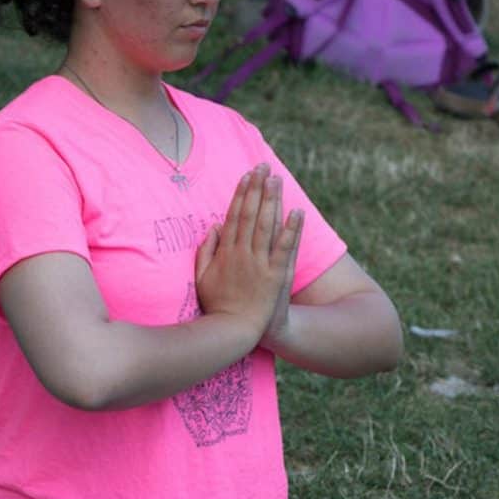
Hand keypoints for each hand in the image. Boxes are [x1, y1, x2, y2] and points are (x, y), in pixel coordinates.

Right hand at [195, 164, 302, 343]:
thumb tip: (214, 227)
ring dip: (272, 200)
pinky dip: (291, 229)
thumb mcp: (202, 278)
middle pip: (251, 214)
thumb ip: (206, 251)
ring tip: (276, 179)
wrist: (234, 331)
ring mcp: (260, 264)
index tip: (247, 175)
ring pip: (266, 225)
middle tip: (263, 166)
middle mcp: (243, 253)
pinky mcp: (276, 275)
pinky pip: (285, 248)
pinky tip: (297, 211)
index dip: (241, 193)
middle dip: (257, 188)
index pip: (234, 215)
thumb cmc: (217, 306)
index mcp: (226, 252)